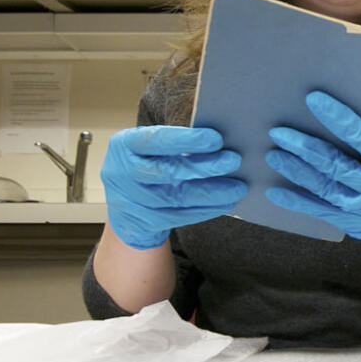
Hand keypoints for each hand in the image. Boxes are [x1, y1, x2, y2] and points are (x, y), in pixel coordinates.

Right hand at [100, 126, 247, 249]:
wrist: (124, 204)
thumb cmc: (146, 163)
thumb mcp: (150, 148)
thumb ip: (175, 142)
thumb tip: (220, 140)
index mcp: (125, 145)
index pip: (156, 140)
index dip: (186, 140)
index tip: (217, 139)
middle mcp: (123, 173)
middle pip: (168, 172)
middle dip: (205, 167)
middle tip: (234, 161)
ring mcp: (132, 201)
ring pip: (177, 198)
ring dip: (212, 193)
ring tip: (238, 187)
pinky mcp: (145, 222)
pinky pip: (180, 217)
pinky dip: (206, 210)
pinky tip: (226, 203)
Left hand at [264, 91, 360, 265]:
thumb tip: (328, 118)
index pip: (360, 135)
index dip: (336, 116)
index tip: (313, 98)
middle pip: (334, 164)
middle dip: (304, 147)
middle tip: (278, 132)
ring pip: (322, 186)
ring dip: (294, 170)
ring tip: (273, 155)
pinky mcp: (348, 223)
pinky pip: (317, 210)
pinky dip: (295, 200)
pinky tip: (275, 191)